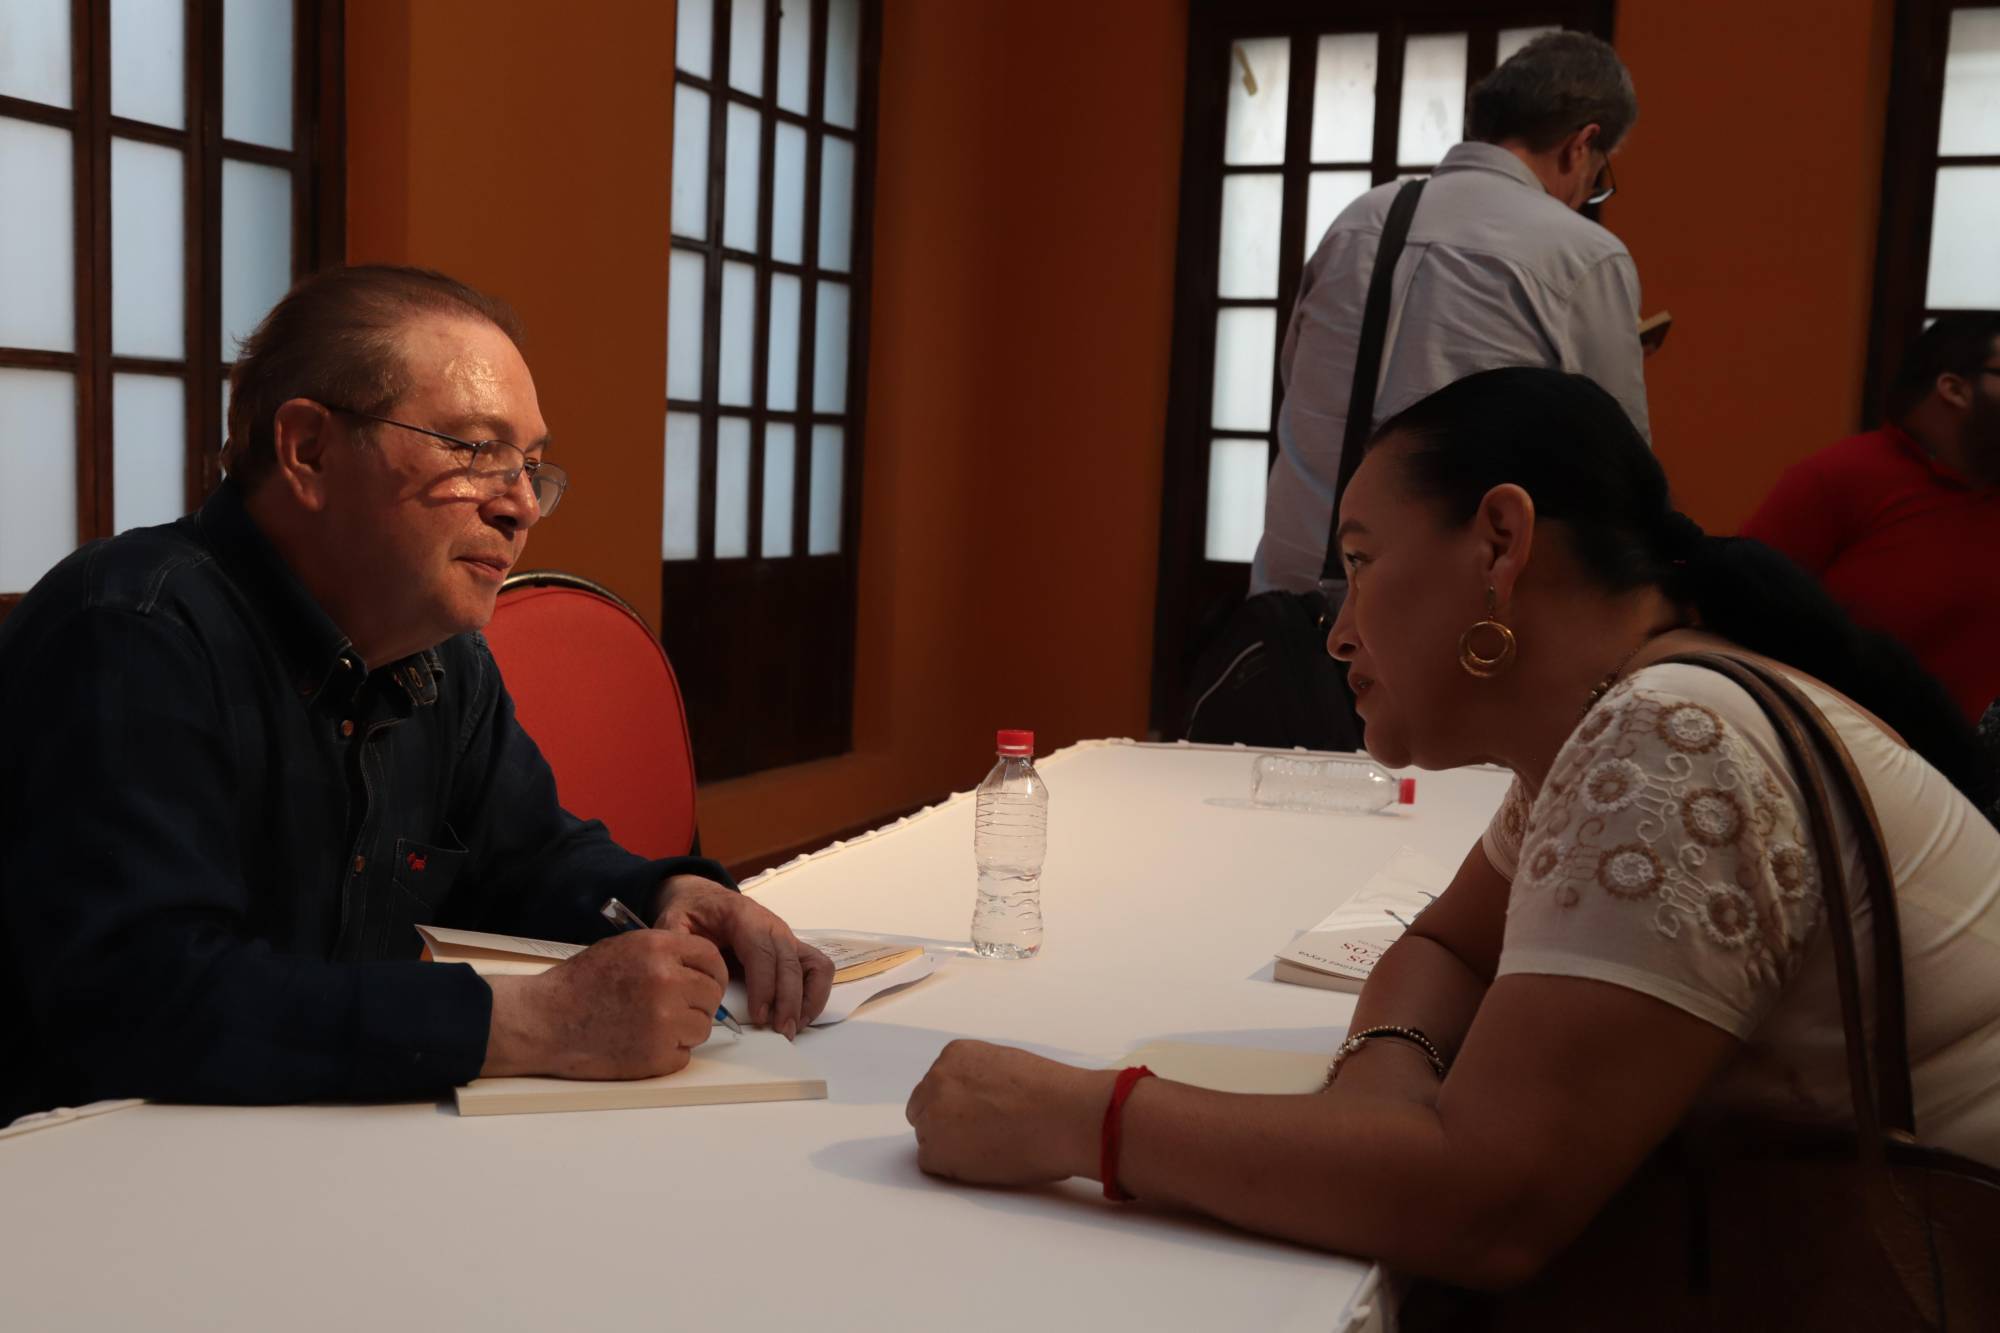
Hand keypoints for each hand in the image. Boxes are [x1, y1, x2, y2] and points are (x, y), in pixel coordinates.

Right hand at [481, 929, 726, 1078]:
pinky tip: (639, 1043)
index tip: (707, 982)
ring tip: (649, 1025)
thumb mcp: (625, 948)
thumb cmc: (579, 984)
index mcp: (659, 948)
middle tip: (673, 1008)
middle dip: (697, 1003)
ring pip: (701, 1027)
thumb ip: (666, 954)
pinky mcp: (657, 1055)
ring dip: (684, 1030)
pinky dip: (667, 1053)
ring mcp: (664, 1021)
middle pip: (711, 995)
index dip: (712, 972)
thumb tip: (702, 969)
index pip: (712, 959)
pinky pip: (683, 1055)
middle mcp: (667, 981)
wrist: (544, 1020)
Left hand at [654, 874, 832, 1037]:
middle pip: (790, 964)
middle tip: (779, 1033)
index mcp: (743, 916)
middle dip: (788, 1001)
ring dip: (807, 999)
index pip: (762, 951)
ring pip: (813, 966)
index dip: (764, 985)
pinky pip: (818, 969)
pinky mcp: (793, 950)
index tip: (759, 1016)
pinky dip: (816, 994)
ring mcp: (787, 937)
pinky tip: (800, 1017)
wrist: (705, 900)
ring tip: (792, 1028)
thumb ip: (677, 946)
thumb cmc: (692, 913)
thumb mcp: (674, 922)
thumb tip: (690, 977)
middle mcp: (773, 925)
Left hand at [905, 1040, 1114, 1185]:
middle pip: (923, 1108)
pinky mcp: (936, 1150)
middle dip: (945, 1123)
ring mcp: (933, 1114)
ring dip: (951, 1146)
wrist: (1064, 1116)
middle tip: (978, 1138)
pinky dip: (953, 1169)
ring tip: (990, 1150)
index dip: (957, 1105)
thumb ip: (982, 1078)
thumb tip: (979, 1101)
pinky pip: (932, 1164)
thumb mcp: (1009, 1066)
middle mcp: (937, 1079)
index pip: (938, 1084)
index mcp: (956, 1055)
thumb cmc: (1052, 1096)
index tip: (977, 1116)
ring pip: (928, 1138)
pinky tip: (984, 1163)